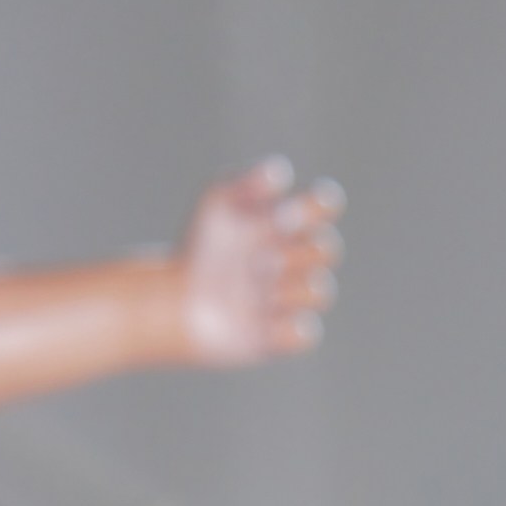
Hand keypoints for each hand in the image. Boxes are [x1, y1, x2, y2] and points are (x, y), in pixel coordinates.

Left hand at [178, 157, 342, 364]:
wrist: (176, 300)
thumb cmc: (198, 249)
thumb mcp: (217, 206)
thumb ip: (248, 184)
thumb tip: (282, 171)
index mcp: (284, 225)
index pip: (324, 206)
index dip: (319, 206)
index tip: (286, 213)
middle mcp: (292, 261)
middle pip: (329, 249)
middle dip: (299, 251)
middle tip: (260, 255)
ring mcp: (289, 298)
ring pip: (320, 290)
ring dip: (289, 287)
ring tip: (253, 287)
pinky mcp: (281, 335)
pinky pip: (306, 332)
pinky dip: (288, 325)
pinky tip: (257, 317)